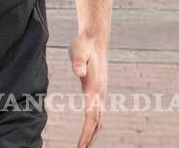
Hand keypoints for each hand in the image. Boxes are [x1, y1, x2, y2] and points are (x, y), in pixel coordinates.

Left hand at [69, 32, 108, 147]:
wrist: (94, 40)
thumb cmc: (83, 45)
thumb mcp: (77, 51)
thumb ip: (77, 62)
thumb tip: (79, 72)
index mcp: (94, 89)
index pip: (91, 116)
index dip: (86, 132)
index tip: (81, 145)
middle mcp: (100, 94)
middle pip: (96, 122)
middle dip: (89, 138)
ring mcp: (101, 93)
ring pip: (99, 119)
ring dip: (92, 133)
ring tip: (84, 146)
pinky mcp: (98, 91)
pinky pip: (98, 112)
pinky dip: (94, 124)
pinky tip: (89, 129)